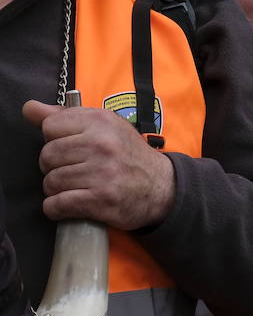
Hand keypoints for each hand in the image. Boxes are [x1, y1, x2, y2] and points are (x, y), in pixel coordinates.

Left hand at [22, 101, 175, 230]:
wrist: (161, 186)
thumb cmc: (127, 155)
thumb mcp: (104, 127)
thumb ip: (65, 117)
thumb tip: (29, 108)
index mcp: (101, 121)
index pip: (50, 126)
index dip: (55, 139)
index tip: (70, 147)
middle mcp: (101, 144)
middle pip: (47, 155)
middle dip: (53, 166)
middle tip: (71, 169)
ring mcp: (101, 172)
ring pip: (50, 182)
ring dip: (57, 189)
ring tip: (75, 186)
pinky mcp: (100, 199)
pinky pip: (56, 204)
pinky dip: (57, 208)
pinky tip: (71, 203)